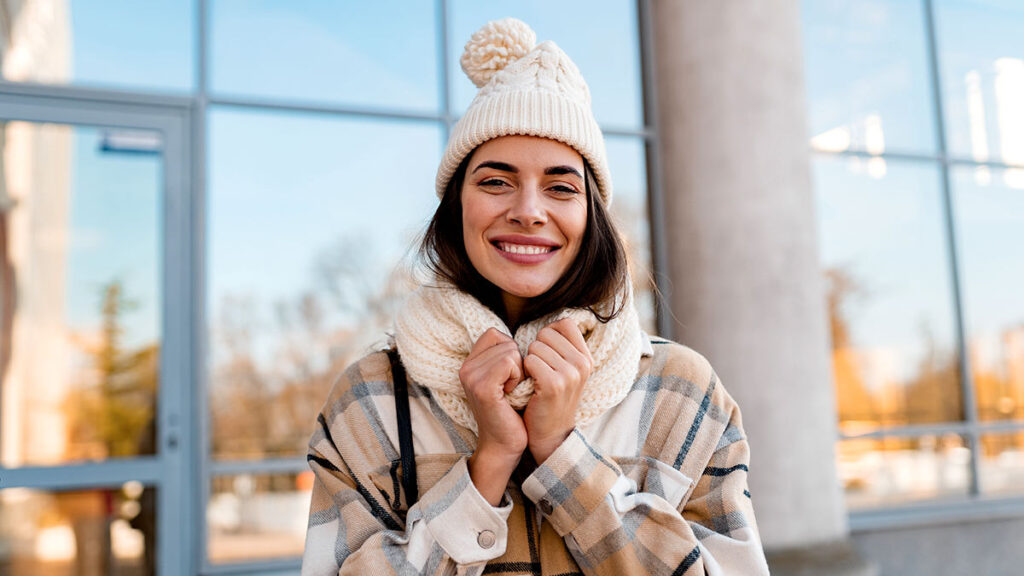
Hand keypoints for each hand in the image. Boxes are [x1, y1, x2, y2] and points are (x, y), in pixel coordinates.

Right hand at [460, 328, 527, 504]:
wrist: (504, 445)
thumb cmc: (512, 412)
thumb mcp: (505, 379)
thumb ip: (505, 356)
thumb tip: (530, 337)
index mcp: (470, 364)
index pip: (495, 334)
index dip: (511, 351)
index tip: (510, 377)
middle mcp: (466, 368)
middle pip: (505, 342)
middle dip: (518, 363)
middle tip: (511, 388)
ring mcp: (471, 377)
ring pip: (510, 351)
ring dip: (520, 372)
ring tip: (512, 392)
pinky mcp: (482, 387)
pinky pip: (509, 363)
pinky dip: (518, 377)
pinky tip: (512, 394)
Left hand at [523, 318, 591, 463]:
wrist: (550, 435)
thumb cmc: (550, 398)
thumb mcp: (566, 370)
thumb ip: (562, 346)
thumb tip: (551, 322)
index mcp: (587, 357)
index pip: (565, 323)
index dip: (548, 335)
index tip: (546, 355)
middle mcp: (583, 363)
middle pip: (547, 333)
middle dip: (536, 349)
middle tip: (539, 372)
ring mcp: (570, 374)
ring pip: (535, 346)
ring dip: (528, 361)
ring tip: (535, 380)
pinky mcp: (554, 385)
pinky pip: (529, 361)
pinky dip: (523, 372)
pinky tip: (529, 386)